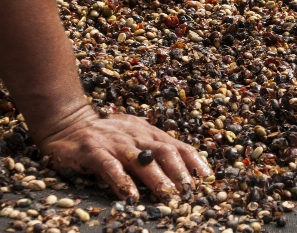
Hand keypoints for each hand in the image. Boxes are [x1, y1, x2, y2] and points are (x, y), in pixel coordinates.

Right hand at [37, 106, 211, 201]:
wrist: (68, 124)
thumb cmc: (108, 135)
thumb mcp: (135, 136)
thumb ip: (155, 148)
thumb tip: (184, 169)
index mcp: (149, 133)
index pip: (177, 145)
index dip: (192, 160)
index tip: (205, 176)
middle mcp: (135, 136)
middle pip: (163, 151)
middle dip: (178, 171)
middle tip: (188, 190)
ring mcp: (115, 143)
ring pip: (141, 159)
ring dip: (156, 178)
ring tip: (168, 195)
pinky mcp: (93, 151)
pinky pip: (110, 166)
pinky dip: (122, 181)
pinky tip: (131, 195)